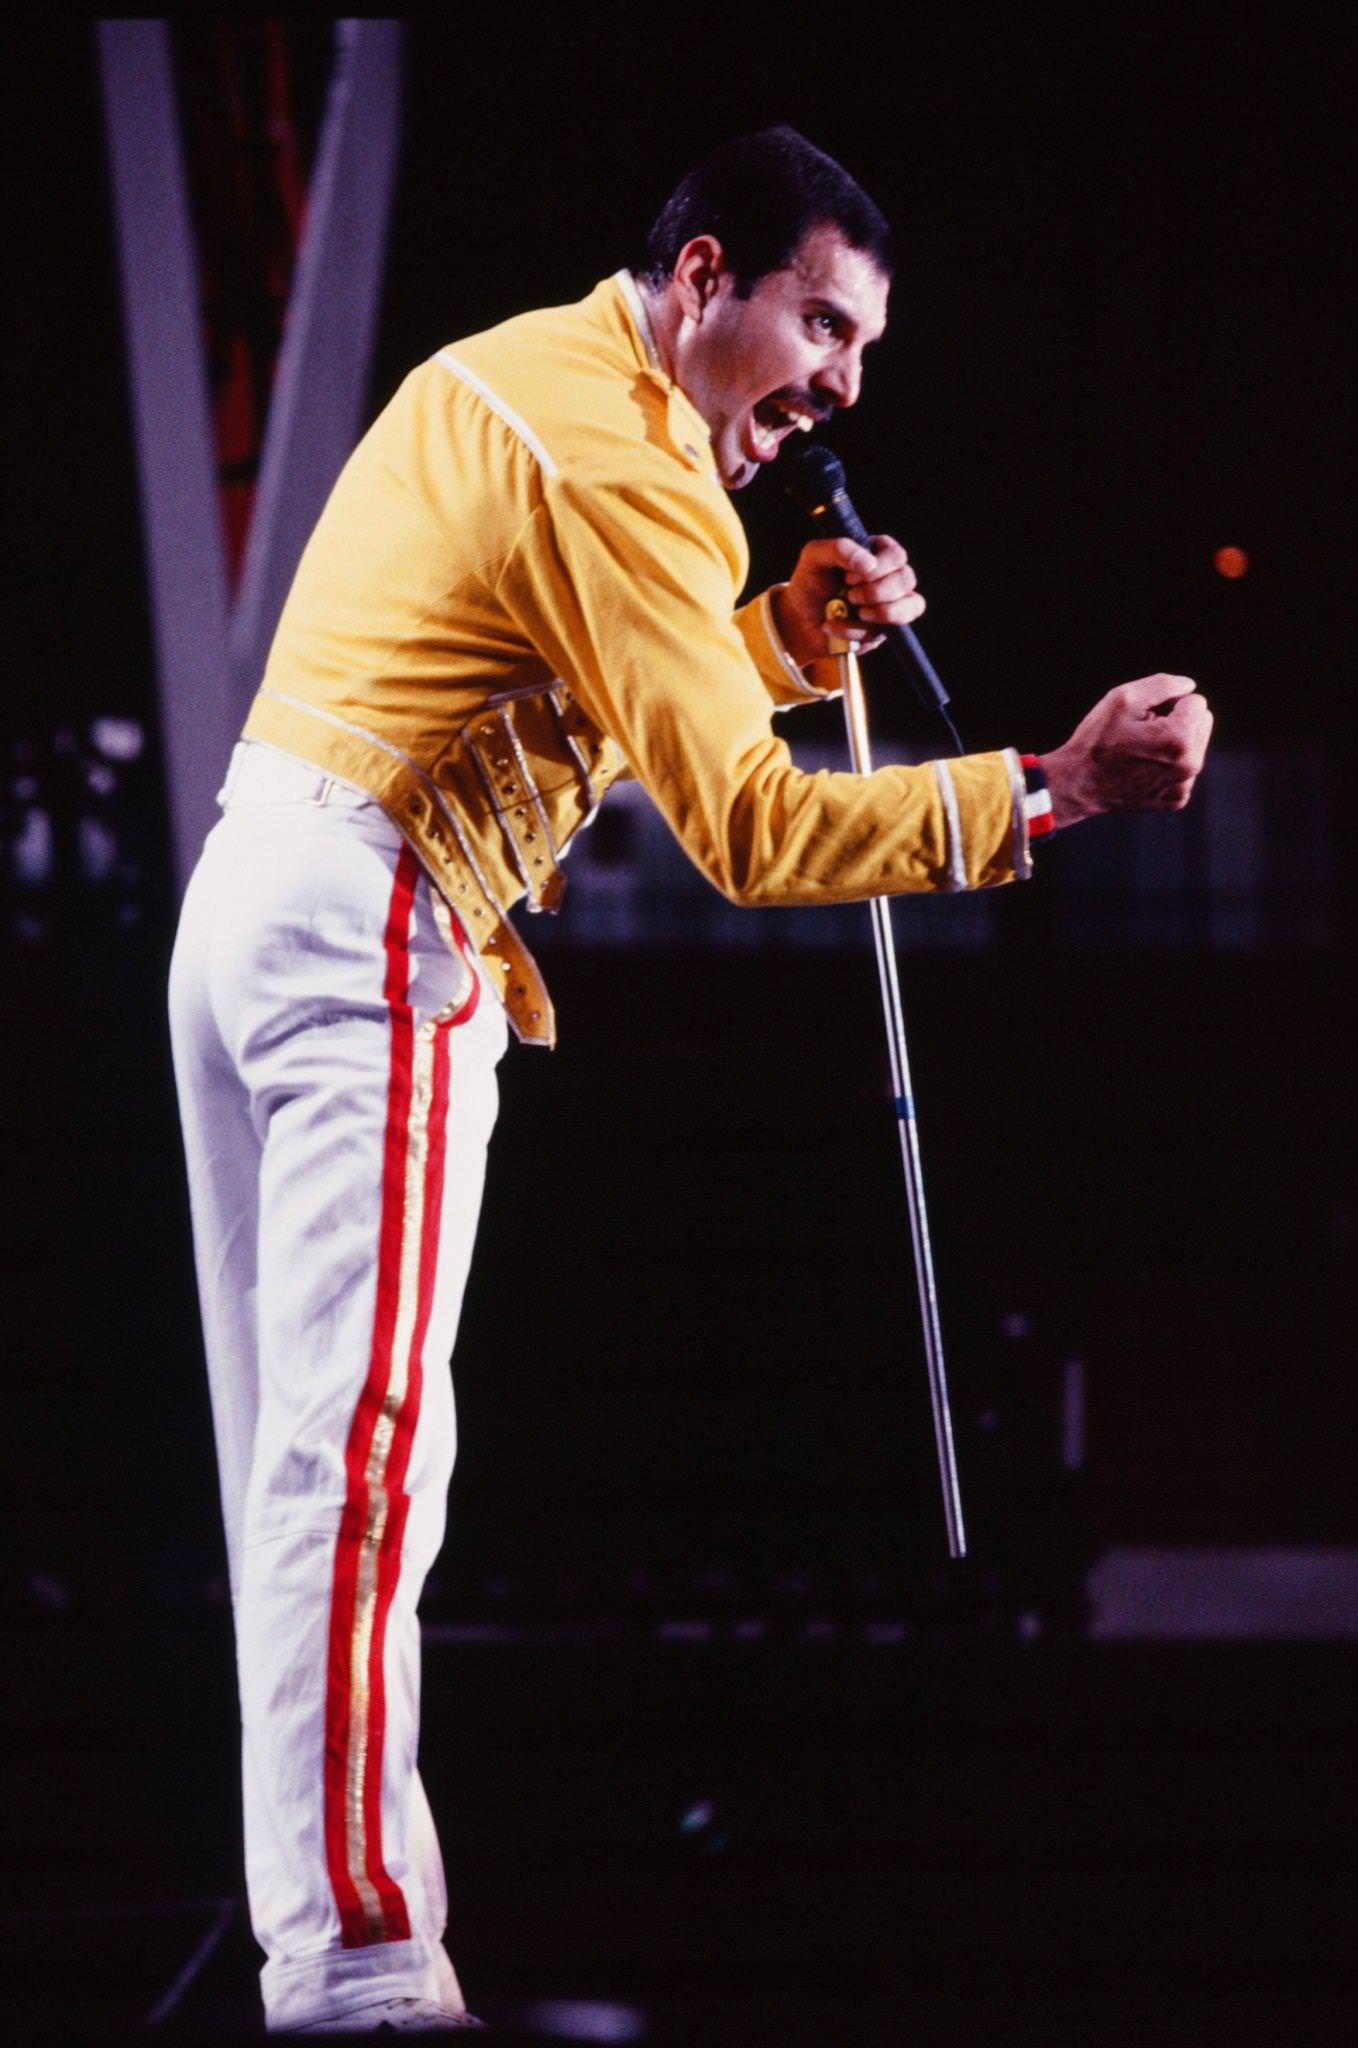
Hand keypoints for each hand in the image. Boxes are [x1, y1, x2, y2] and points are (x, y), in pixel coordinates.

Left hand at [772, 535, 924, 667]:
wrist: (799, 620)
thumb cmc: (810, 583)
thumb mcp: (814, 557)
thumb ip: (839, 548)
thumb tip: (869, 564)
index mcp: (876, 554)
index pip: (897, 556)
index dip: (878, 567)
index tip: (849, 577)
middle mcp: (889, 578)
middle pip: (907, 579)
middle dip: (876, 590)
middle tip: (850, 594)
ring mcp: (891, 604)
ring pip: (913, 605)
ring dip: (880, 611)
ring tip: (853, 609)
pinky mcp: (885, 630)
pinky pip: (888, 632)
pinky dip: (858, 631)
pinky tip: (837, 625)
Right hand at [1040, 675, 1213, 827]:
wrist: (1078, 784)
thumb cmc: (1097, 740)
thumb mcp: (1122, 699)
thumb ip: (1163, 684)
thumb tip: (1188, 687)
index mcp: (1179, 738)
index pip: (1197, 701)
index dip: (1170, 702)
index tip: (1145, 716)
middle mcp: (1188, 765)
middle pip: (1203, 723)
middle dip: (1178, 720)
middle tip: (1144, 731)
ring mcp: (1183, 786)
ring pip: (1195, 746)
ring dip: (1175, 742)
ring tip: (1142, 750)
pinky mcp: (1176, 799)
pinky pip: (1185, 769)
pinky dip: (1169, 765)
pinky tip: (1144, 768)